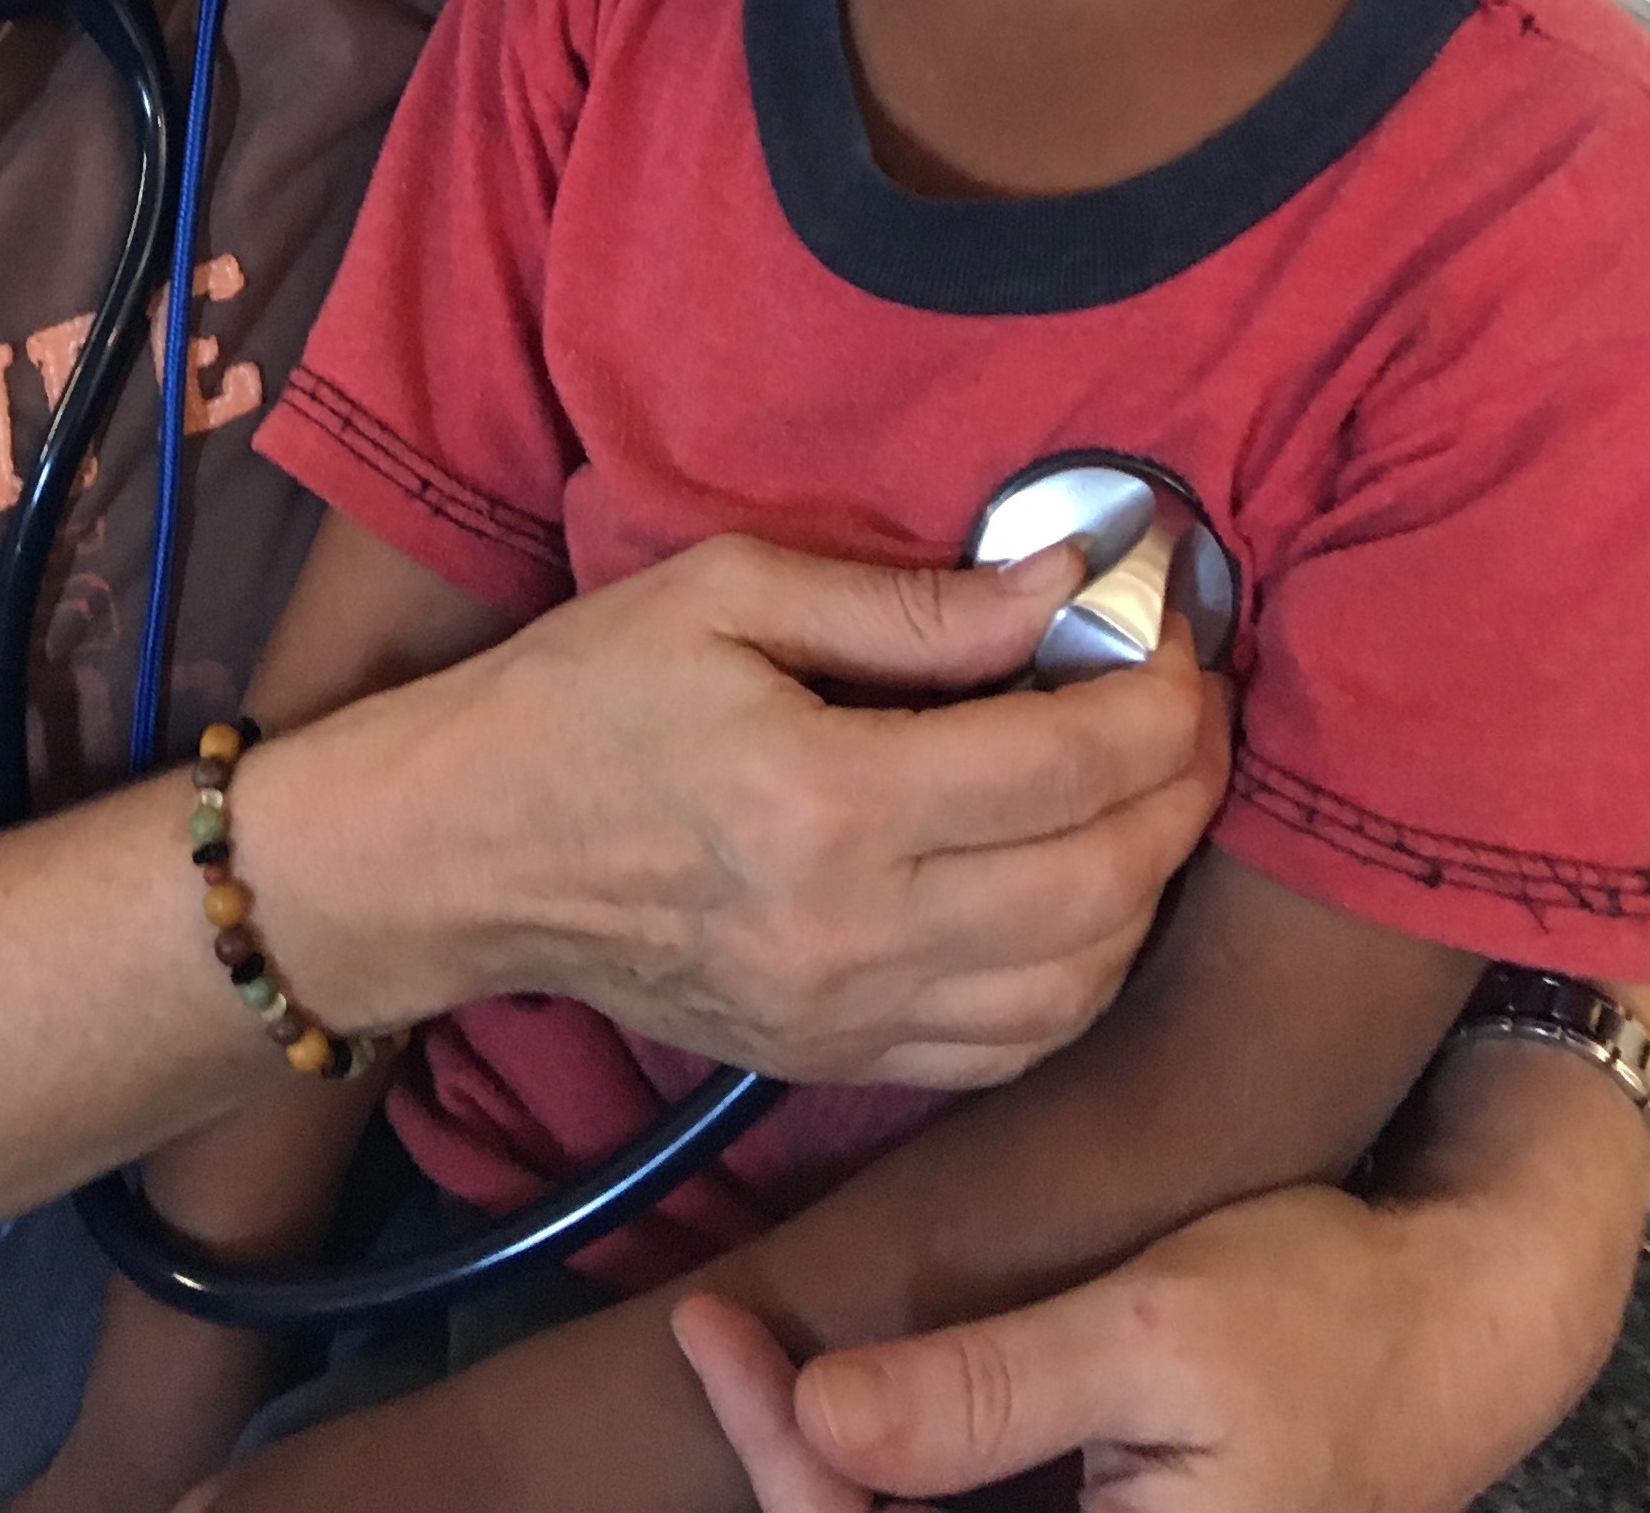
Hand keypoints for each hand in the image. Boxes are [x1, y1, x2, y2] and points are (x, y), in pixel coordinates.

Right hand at [247, 535, 1227, 1088]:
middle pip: (1104, 883)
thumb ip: (905, 605)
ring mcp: (845, 1015)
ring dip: (1149, 890)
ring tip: (1149, 798)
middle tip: (1193, 712)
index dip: (1158, 701)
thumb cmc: (576, 698)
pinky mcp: (830, 1061)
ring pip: (1079, 985)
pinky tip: (1082, 900)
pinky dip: (1082, 980)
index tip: (1175, 639)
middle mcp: (852, 928)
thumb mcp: (722, 592)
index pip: (1066, 765)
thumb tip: (1059, 590)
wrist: (456, 851)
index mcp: (825, 798)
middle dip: (1184, 790)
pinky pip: (1009, 1049)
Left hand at [672, 1173, 1632, 1512]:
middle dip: (797, 1474)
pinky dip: (896, 1481)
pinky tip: (843, 1399)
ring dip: (835, 1481)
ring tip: (752, 1360)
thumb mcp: (1148, 1330)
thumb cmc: (1322, 1311)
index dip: (785, 1464)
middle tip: (724, 1337)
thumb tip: (821, 1419)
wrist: (1452, 1322)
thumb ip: (987, 1391)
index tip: (716, 1334)